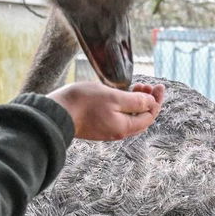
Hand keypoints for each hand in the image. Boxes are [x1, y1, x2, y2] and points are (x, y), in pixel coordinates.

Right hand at [48, 81, 164, 140]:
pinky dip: (124, 105)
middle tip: (147, 84)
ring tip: (135, 86)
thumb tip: (152, 103)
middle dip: (148, 100)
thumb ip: (135, 101)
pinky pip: (117, 116)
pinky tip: (120, 95)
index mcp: (124, 127)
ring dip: (135, 101)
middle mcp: (117, 132)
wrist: (55, 112)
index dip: (157, 100)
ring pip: (128, 116)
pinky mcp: (96, 125)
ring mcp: (106, 129)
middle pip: (140, 117)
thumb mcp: (114, 97)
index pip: (149, 116)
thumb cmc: (84, 103)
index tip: (159, 86)